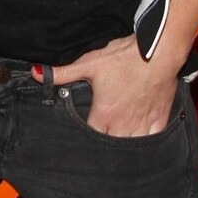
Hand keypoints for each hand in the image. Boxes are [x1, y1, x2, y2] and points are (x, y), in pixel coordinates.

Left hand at [52, 34, 179, 136]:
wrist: (158, 51)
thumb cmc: (124, 57)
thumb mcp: (90, 63)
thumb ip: (63, 73)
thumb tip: (36, 74)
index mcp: (104, 115)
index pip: (90, 138)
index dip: (84, 140)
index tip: (81, 138)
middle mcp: (123, 124)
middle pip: (111, 147)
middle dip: (104, 147)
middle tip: (100, 142)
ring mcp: (143, 123)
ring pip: (132, 147)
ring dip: (125, 146)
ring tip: (118, 143)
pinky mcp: (160, 119)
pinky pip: (153, 140)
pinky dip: (147, 142)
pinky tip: (141, 141)